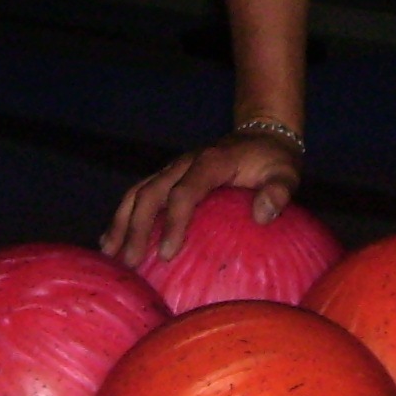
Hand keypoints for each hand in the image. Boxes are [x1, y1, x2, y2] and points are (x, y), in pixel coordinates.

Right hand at [101, 133, 301, 266]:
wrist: (261, 133)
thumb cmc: (273, 160)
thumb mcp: (286, 172)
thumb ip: (279, 192)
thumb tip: (264, 216)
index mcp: (211, 162)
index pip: (185, 192)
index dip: (174, 222)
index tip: (168, 254)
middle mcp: (185, 162)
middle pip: (151, 192)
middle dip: (137, 227)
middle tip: (131, 262)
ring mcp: (173, 168)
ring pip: (138, 192)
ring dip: (122, 221)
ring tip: (110, 253)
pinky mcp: (169, 176)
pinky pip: (139, 194)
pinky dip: (123, 216)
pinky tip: (112, 242)